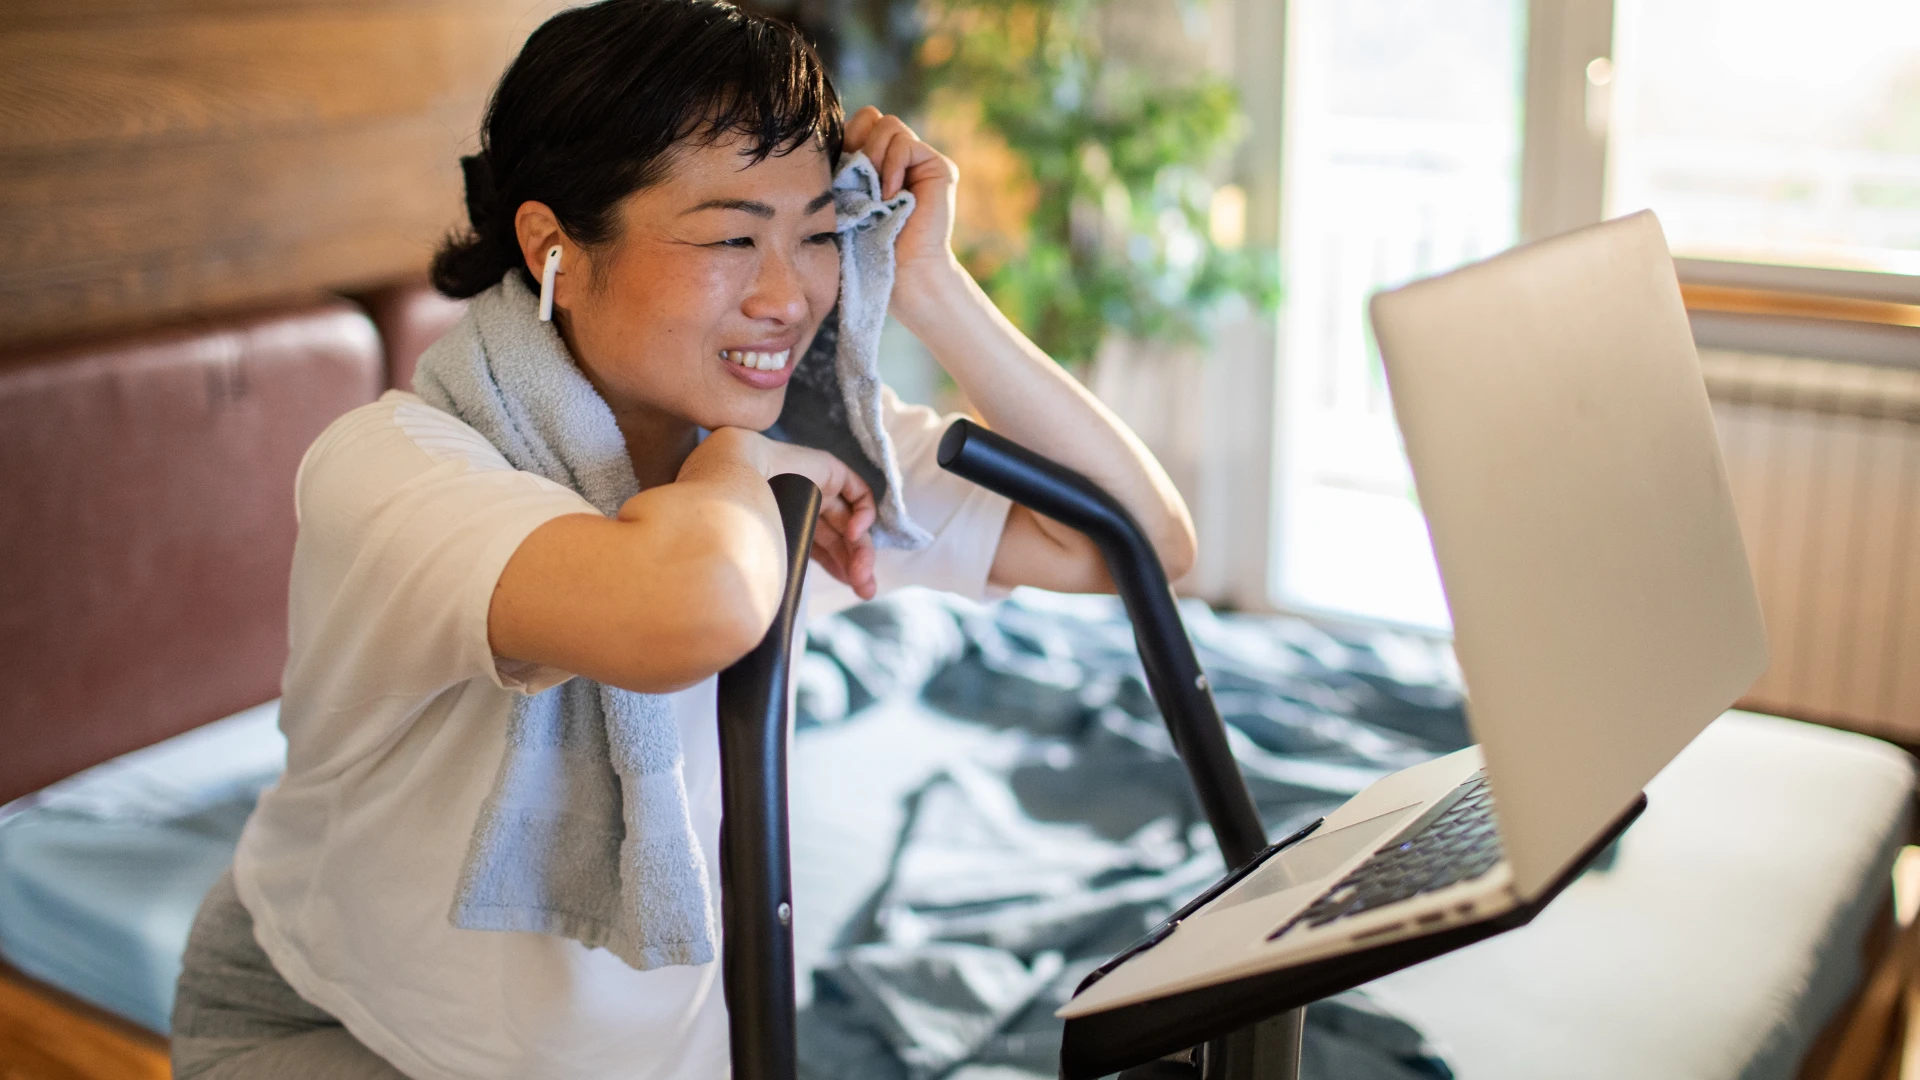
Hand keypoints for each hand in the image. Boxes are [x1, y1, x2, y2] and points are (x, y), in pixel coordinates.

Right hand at [706, 429, 878, 599]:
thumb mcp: (772, 556)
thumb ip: (789, 571)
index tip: (853, 590)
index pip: (824, 548)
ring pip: (851, 521)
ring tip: (862, 573)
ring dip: (862, 549)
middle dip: (855, 564)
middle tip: (865, 590)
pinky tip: (855, 534)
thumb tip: (785, 604)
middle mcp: (805, 503)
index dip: (840, 568)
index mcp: (790, 522)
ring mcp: (818, 486)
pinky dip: (865, 515)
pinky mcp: (830, 469)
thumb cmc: (742, 526)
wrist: (732, 486)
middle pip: (840, 537)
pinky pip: (859, 493)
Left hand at [843, 107, 961, 300]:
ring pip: (888, 124)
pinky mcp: (937, 166)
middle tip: (858, 179)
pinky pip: (906, 143)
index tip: (840, 174)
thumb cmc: (862, 243)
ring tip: (875, 191)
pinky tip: (889, 194)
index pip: (856, 123)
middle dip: (858, 143)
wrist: (896, 270)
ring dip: (874, 156)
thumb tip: (824, 129)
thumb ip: (842, 160)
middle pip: (872, 116)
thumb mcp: (842, 194)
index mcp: (873, 160)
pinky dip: (892, 166)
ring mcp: (919, 160)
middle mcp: (897, 157)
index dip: (845, 140)